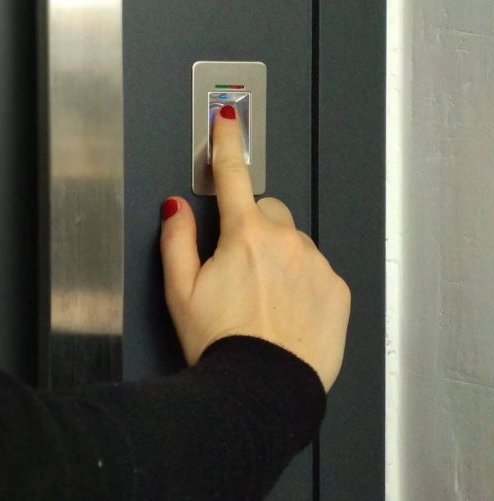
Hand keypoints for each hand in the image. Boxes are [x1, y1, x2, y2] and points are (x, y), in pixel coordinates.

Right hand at [158, 105, 349, 390]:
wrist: (261, 388)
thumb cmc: (219, 343)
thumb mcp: (178, 291)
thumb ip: (176, 240)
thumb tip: (175, 209)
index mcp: (244, 235)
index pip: (234, 175)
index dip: (226, 142)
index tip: (227, 118)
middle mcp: (286, 242)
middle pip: (267, 211)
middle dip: (251, 226)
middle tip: (234, 265)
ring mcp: (316, 265)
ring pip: (293, 242)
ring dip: (277, 257)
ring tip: (258, 299)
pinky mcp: (336, 290)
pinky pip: (316, 270)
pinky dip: (300, 281)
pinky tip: (281, 311)